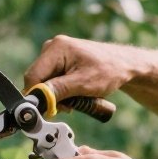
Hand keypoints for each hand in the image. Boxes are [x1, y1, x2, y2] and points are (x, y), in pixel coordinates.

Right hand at [23, 35, 138, 103]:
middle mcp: (52, 48)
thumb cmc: (109, 71)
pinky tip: (75, 93)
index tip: (50, 110)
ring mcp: (55, 54)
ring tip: (77, 98)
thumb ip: (58, 90)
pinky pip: (52, 80)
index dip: (38, 96)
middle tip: (70, 106)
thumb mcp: (83, 84)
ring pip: (45, 82)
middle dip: (50, 96)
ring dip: (57, 96)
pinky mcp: (60, 61)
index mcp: (56, 48)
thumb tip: (37, 99)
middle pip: (38, 80)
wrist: (124, 65)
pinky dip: (62, 91)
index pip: (32, 76)